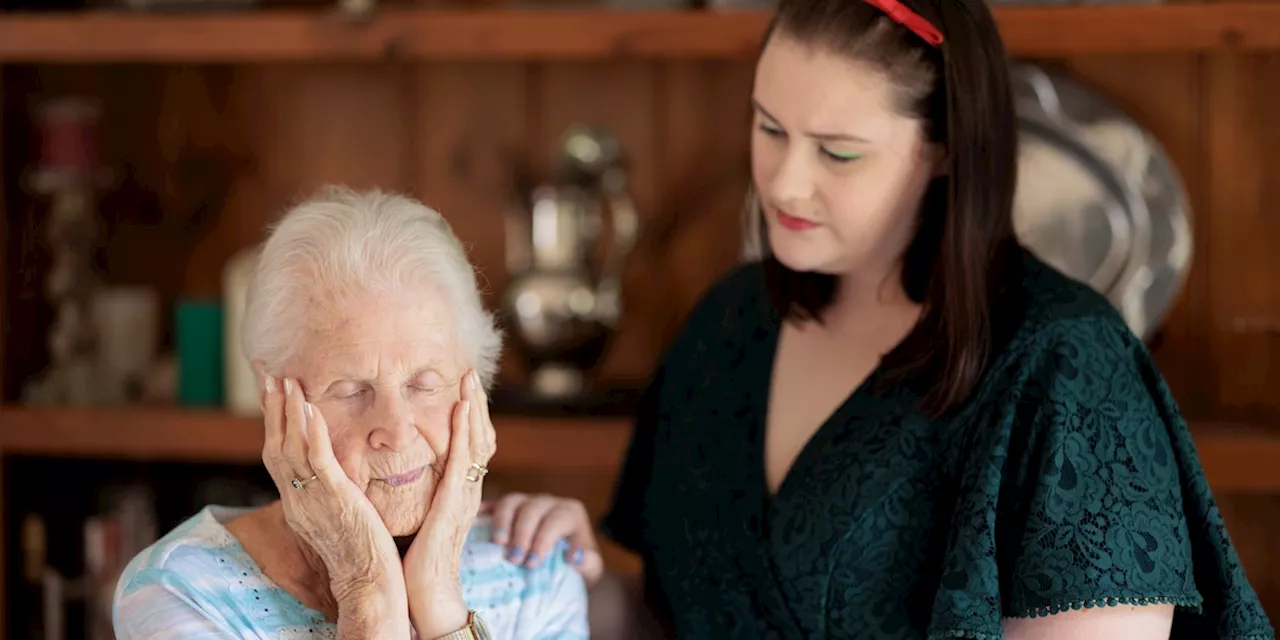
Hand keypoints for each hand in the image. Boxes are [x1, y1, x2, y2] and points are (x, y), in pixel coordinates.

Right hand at [260, 376, 406, 611]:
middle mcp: (297, 500)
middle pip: (275, 446)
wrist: (367, 584)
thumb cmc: (360, 554)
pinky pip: (317, 461)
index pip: (278, 456)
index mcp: (298, 504)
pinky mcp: (335, 500)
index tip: (273, 393)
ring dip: (288, 412)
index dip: (274, 424)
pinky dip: (312, 433)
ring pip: (291, 448)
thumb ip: (330, 495)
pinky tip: (310, 409)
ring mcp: (313, 500)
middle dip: (272, 409)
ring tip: (287, 380)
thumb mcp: (337, 519)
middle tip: (270, 375)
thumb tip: (334, 477)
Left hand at [403, 369, 495, 636]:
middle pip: (480, 435)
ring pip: (477, 440)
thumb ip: (419, 493)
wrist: (427, 591)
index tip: (461, 387)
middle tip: (469, 371)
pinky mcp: (455, 501)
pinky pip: (464, 458)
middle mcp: (469, 488)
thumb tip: (400, 474)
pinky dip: (465, 429)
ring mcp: (466, 493)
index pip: (470, 444)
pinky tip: (460, 407)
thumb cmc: (416, 559)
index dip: (469, 415)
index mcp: (459, 491)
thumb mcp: (420, 516)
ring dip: (474, 405)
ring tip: (469, 378)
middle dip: (475, 401)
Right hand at [484, 493, 603, 588]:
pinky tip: (475, 520)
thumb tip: (574, 557)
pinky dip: (484, 510)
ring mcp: (526, 501)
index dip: (543, 540)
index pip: (556, 520)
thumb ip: (589, 564)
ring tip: (496, 543)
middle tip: (514, 559)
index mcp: (570, 513)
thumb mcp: (590, 569)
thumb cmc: (575, 566)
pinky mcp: (508, 508)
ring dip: (502, 521)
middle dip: (522, 534)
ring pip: (512, 501)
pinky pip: (494, 503)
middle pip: (532, 509)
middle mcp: (548, 503)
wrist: (563, 562)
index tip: (532, 563)